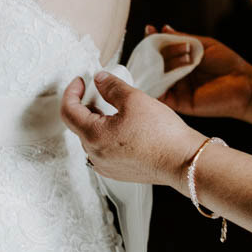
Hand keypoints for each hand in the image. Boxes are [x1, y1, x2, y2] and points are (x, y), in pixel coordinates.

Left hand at [61, 69, 202, 190]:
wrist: (183, 161)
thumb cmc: (161, 133)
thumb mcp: (134, 99)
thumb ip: (111, 86)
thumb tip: (99, 79)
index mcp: (93, 136)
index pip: (68, 111)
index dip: (72, 92)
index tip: (80, 82)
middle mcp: (95, 155)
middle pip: (80, 125)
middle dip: (88, 104)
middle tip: (102, 91)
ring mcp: (106, 166)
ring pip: (92, 138)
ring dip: (98, 120)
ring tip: (117, 109)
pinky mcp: (118, 172)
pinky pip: (104, 150)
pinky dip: (107, 135)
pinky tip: (125, 127)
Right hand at [144, 23, 251, 118]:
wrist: (243, 84)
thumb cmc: (227, 63)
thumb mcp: (203, 45)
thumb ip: (182, 39)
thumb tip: (163, 29)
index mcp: (181, 61)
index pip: (160, 50)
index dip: (152, 40)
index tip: (149, 28)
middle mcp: (176, 75)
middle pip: (155, 62)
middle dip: (162, 50)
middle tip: (182, 48)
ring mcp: (176, 89)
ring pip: (156, 75)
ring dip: (165, 64)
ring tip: (186, 59)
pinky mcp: (178, 103)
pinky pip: (159, 94)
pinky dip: (155, 83)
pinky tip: (163, 72)